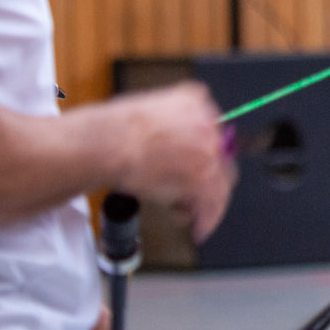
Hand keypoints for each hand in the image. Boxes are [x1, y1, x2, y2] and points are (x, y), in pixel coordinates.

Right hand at [110, 83, 234, 241]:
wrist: (109, 144)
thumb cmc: (114, 132)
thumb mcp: (147, 112)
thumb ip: (168, 125)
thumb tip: (169, 146)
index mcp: (194, 100)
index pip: (210, 130)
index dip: (203, 154)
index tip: (196, 167)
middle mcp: (208, 123)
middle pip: (219, 158)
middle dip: (206, 180)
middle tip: (195, 196)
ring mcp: (209, 150)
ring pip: (220, 182)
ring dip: (205, 202)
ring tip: (187, 214)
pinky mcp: (203, 177)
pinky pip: (213, 202)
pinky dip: (208, 219)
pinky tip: (199, 228)